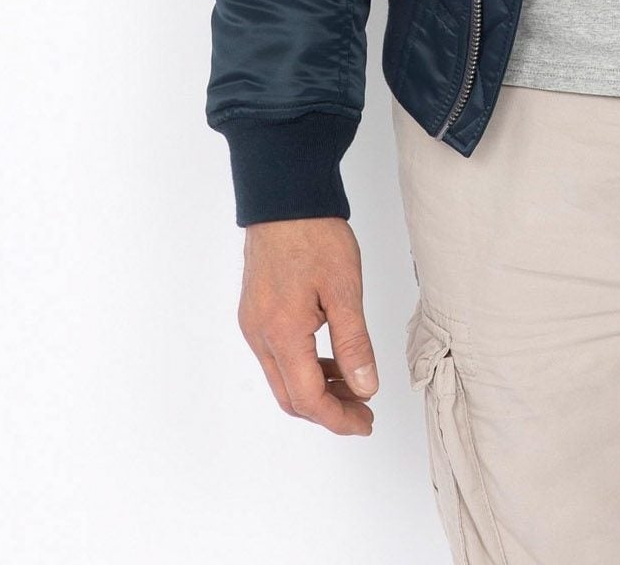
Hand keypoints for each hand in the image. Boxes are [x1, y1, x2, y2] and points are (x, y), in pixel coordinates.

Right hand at [238, 217, 379, 434]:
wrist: (284, 197)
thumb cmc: (315, 235)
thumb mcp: (345, 288)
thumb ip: (354, 343)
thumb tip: (366, 387)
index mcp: (282, 334)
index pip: (308, 399)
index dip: (338, 418)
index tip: (365, 422)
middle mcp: (260, 335)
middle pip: (290, 396)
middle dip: (328, 410)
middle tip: (363, 411)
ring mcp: (253, 324)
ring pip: (282, 378)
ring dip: (316, 389)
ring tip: (354, 385)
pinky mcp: (254, 311)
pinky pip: (277, 356)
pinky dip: (304, 367)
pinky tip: (330, 359)